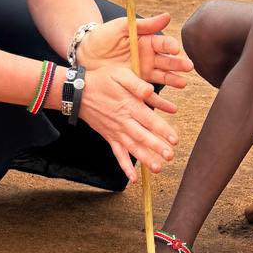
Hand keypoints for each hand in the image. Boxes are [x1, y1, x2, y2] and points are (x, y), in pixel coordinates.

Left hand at [77, 12, 190, 90]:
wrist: (84, 55)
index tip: (175, 49)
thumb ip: (143, 24)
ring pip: (162, 77)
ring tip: (183, 84)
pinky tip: (170, 106)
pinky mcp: (136, 86)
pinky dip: (160, 101)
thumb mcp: (121, 27)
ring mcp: (143, 73)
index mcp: (146, 42)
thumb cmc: (102, 37)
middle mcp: (148, 58)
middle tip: (188, 67)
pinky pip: (149, 94)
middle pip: (166, 61)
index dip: (170, 46)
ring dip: (173, 80)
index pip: (162, 43)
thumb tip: (167, 16)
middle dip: (178, 64)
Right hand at [78, 61, 178, 182]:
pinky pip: (118, 154)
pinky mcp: (109, 137)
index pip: (150, 120)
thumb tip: (150, 91)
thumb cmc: (102, 80)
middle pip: (143, 137)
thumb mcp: (119, 74)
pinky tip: (133, 179)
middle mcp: (124, 122)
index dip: (163, 130)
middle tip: (170, 156)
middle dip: (157, 147)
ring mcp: (116, 131)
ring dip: (145, 159)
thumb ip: (136, 83)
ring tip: (157, 169)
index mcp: (130, 106)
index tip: (175, 139)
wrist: (78, 92)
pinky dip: (125, 167)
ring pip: (132, 148)